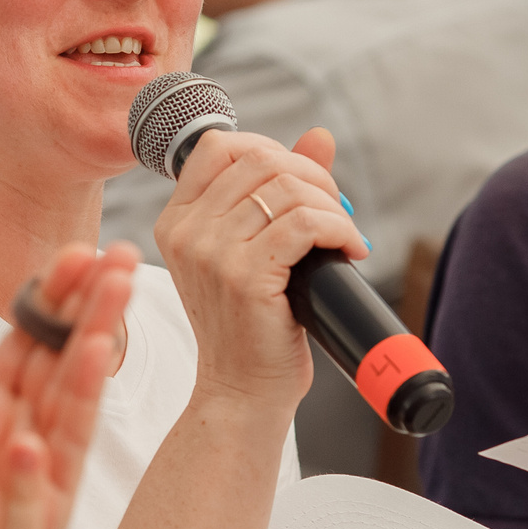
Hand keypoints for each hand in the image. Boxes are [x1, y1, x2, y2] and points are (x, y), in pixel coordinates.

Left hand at [0, 242, 131, 528]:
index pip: (30, 344)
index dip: (53, 297)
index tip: (80, 250)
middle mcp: (27, 444)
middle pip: (62, 359)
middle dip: (91, 305)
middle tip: (123, 255)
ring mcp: (40, 478)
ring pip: (72, 394)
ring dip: (92, 342)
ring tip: (115, 294)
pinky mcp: (47, 514)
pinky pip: (66, 451)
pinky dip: (78, 405)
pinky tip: (97, 357)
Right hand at [152, 125, 364, 412]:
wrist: (242, 392)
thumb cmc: (252, 326)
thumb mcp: (254, 251)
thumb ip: (279, 190)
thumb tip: (320, 136)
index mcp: (177, 221)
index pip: (219, 146)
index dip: (272, 150)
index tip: (302, 183)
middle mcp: (186, 231)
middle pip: (260, 159)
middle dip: (312, 176)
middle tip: (335, 211)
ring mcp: (211, 253)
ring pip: (287, 188)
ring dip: (331, 206)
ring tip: (343, 236)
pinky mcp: (244, 276)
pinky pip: (305, 223)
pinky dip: (339, 229)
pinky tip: (350, 249)